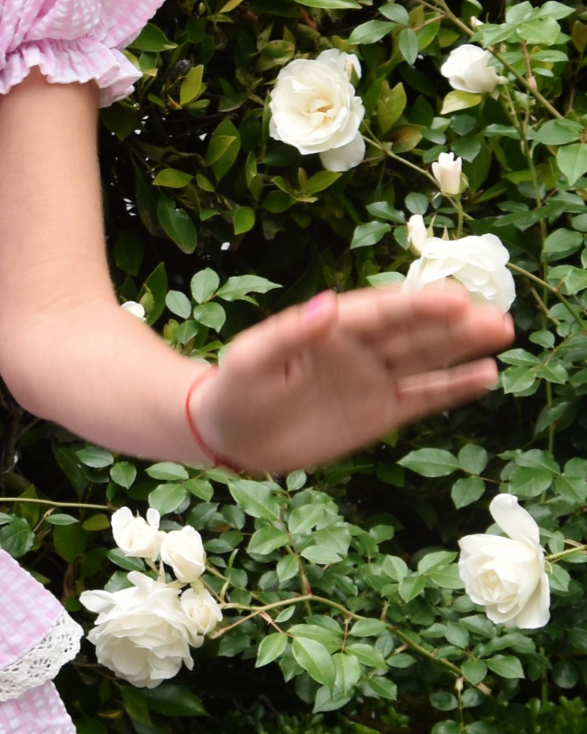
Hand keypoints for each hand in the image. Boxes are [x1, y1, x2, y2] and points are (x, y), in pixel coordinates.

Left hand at [191, 282, 511, 474]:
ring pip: (424, 359)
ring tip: (500, 332)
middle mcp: (359, 349)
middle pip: (412, 332)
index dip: (416, 305)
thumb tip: (326, 304)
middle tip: (495, 316)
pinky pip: (422, 398)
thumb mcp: (251, 359)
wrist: (232, 435)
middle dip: (452, 323)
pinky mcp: (380, 413)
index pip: (380, 312)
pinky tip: (485, 375)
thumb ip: (288, 335)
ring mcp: (372, 380)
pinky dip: (452, 388)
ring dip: (461, 347)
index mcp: (330, 328)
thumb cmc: (235, 389)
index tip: (453, 298)